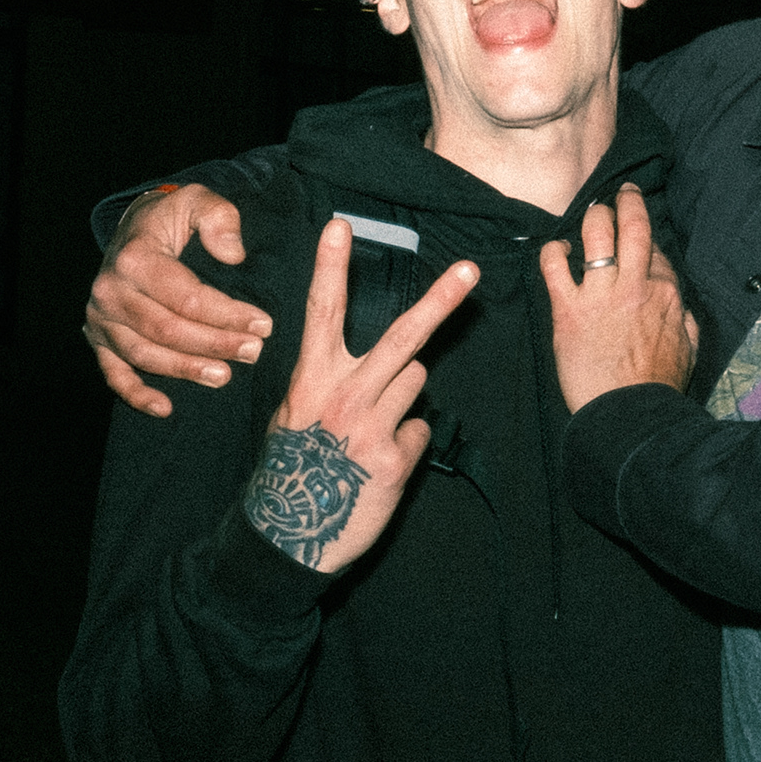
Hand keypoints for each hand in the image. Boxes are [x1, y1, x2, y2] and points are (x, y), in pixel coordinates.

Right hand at [87, 183, 276, 416]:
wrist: (134, 228)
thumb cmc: (172, 217)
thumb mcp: (197, 199)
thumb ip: (219, 217)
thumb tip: (234, 254)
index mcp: (134, 258)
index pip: (186, 297)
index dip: (227, 314)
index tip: (263, 324)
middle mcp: (110, 291)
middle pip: (167, 329)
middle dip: (214, 344)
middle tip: (254, 352)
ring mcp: (101, 318)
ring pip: (145, 355)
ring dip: (186, 370)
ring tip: (225, 377)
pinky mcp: (99, 338)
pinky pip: (114, 373)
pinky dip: (136, 394)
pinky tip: (165, 408)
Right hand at [244, 219, 478, 574]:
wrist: (290, 536)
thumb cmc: (293, 468)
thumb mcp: (294, 415)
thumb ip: (330, 382)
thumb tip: (383, 365)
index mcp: (311, 379)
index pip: (322, 312)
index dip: (332, 267)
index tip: (341, 225)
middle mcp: (342, 396)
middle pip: (402, 338)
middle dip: (440, 302)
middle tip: (471, 272)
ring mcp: (371, 429)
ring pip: (416, 380)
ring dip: (404, 394)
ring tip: (370, 428)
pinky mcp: (394, 461)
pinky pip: (420, 428)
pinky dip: (408, 439)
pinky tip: (381, 460)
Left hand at [540, 183, 700, 410]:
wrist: (630, 413)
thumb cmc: (658, 386)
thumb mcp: (688, 347)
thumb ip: (684, 319)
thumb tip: (679, 303)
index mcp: (666, 294)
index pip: (656, 250)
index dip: (646, 239)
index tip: (637, 237)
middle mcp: (636, 285)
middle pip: (633, 226)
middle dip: (627, 201)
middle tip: (621, 193)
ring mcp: (601, 294)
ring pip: (596, 233)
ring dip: (593, 216)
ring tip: (591, 213)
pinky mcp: (568, 309)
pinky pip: (555, 265)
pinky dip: (553, 250)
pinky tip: (556, 250)